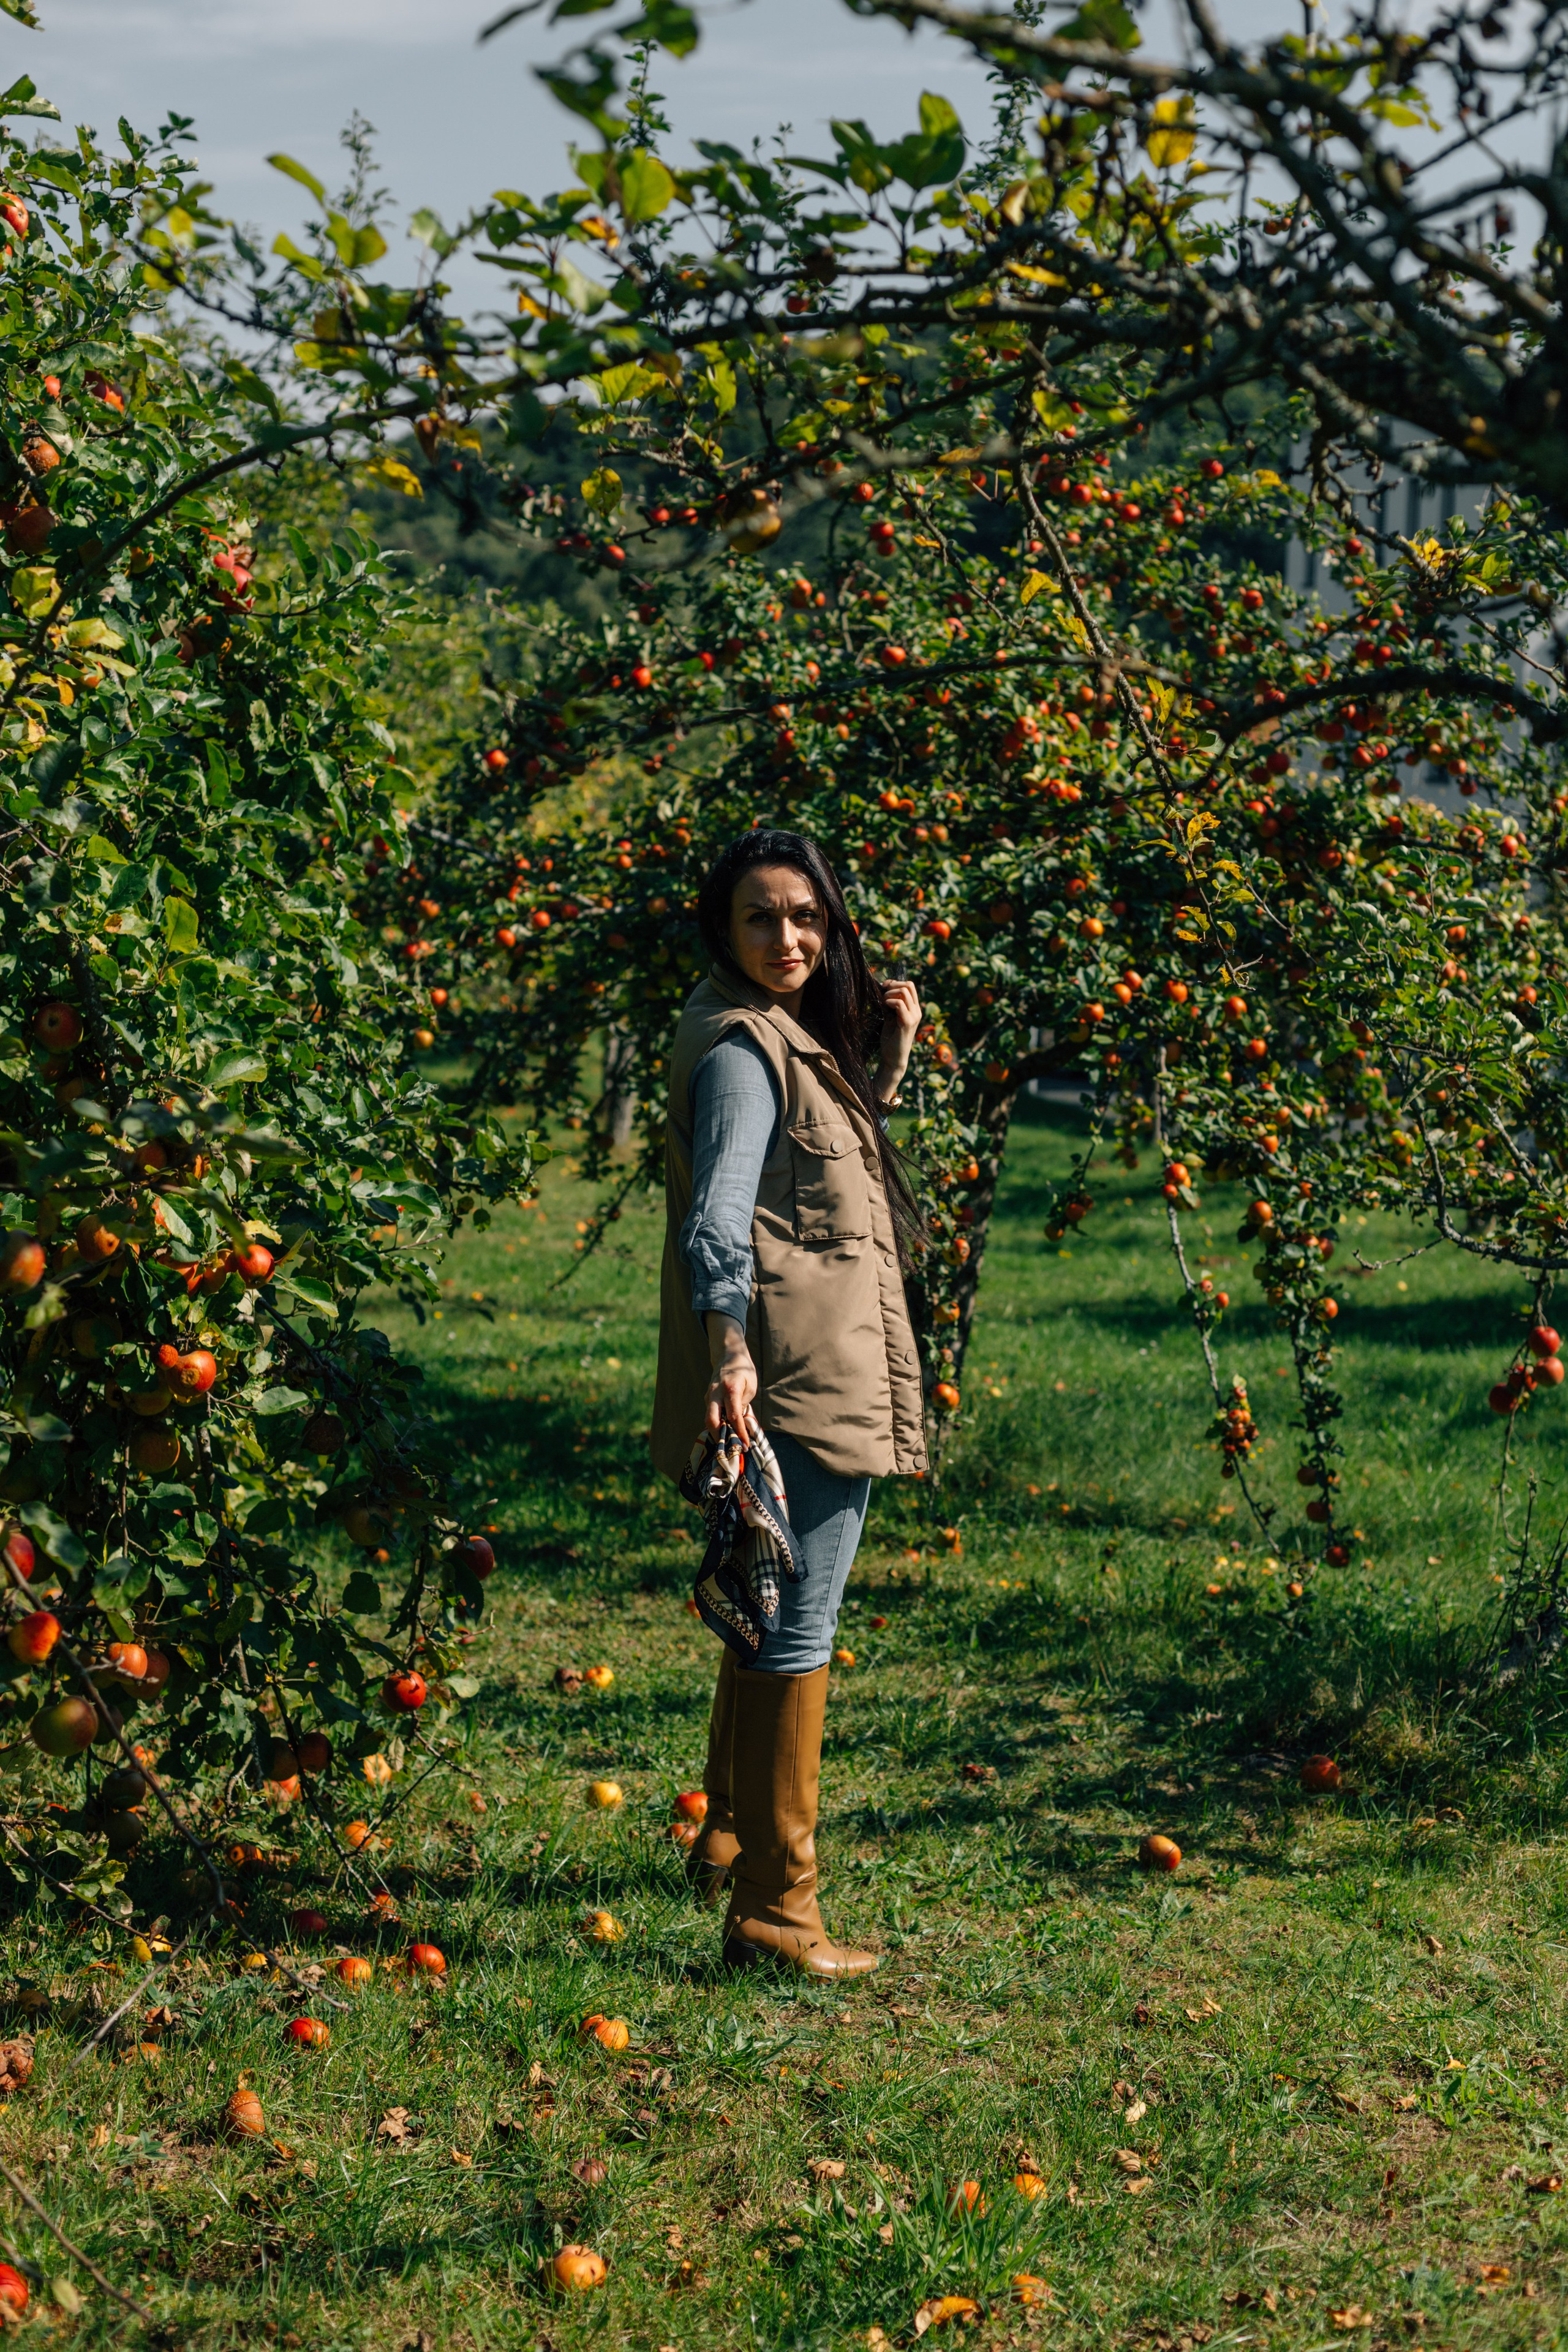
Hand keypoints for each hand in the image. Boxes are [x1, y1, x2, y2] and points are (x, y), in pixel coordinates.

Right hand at [704, 1313, 757, 1440]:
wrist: (728, 1354)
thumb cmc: (744, 1370)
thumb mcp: (751, 1386)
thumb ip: (744, 1405)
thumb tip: (740, 1424)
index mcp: (730, 1389)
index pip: (733, 1416)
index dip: (740, 1432)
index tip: (745, 1445)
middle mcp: (716, 1393)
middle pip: (712, 1420)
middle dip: (720, 1437)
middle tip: (730, 1449)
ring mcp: (709, 1395)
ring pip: (709, 1418)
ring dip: (718, 1432)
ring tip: (729, 1444)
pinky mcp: (707, 1398)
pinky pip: (710, 1414)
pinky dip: (717, 1424)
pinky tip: (725, 1432)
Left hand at [876, 978, 921, 1103]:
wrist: (893, 1058)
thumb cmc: (890, 1039)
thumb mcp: (890, 1018)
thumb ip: (890, 1005)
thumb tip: (882, 990)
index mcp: (914, 1009)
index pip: (909, 985)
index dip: (895, 982)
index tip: (883, 988)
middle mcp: (917, 1011)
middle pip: (909, 985)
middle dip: (893, 985)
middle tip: (882, 993)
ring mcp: (914, 1016)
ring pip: (904, 991)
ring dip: (889, 994)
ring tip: (882, 1003)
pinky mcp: (908, 1023)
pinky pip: (900, 1004)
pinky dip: (889, 1002)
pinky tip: (884, 1007)